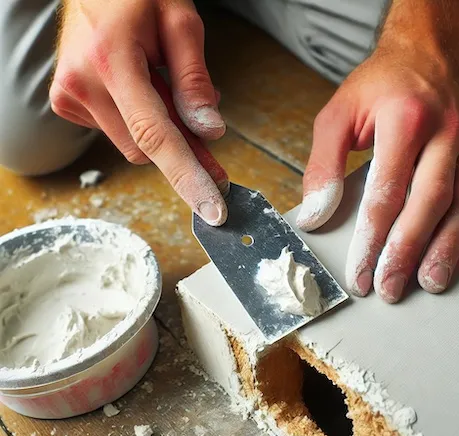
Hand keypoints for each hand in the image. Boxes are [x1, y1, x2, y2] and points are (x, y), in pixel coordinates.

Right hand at [50, 0, 227, 225]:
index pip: (155, 135)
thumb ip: (194, 81)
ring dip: (158, 128)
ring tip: (160, 87)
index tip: (211, 210)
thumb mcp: (180, 22)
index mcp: (114, 60)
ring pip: (133, 144)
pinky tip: (136, 89)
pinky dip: (136, 120)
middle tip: (204, 126)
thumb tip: (210, 133)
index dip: (187, 177)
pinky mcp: (67, 102)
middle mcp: (84, 84)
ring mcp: (70, 95)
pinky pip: (116, 132)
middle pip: (148, 147)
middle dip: (181, 145)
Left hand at [296, 45, 458, 302]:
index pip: (387, 190)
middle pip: (427, 203)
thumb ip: (323, 166)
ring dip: (443, 251)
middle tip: (388, 287)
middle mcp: (444, 133)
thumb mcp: (337, 115)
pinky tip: (453, 260)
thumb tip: (315, 216)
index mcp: (405, 119)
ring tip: (426, 284)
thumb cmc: (378, 87)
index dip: (372, 236)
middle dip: (405, 252)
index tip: (359, 269)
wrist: (426, 56)